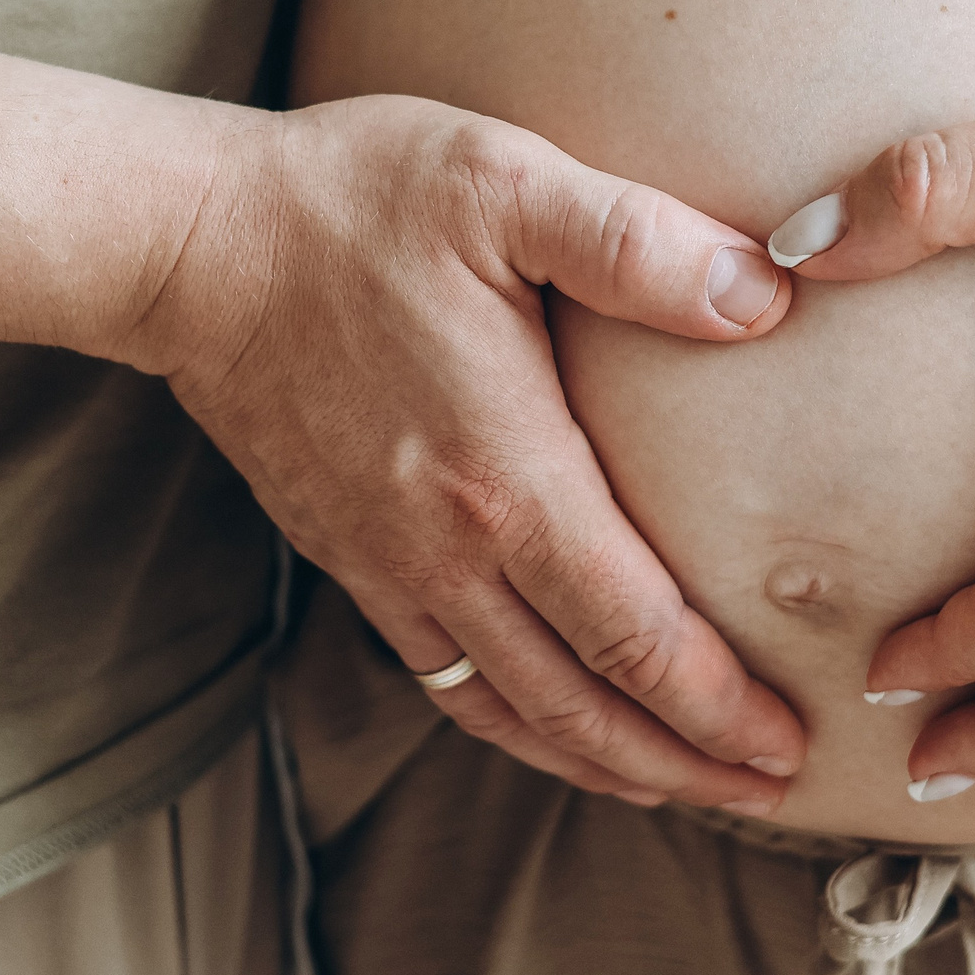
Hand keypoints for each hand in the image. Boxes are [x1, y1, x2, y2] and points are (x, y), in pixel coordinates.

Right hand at [134, 92, 804, 810]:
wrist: (190, 244)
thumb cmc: (350, 203)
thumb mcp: (504, 184)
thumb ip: (639, 244)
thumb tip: (766, 296)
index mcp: (506, 477)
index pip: (634, 635)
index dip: (717, 705)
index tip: (785, 744)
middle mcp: (446, 550)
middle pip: (581, 703)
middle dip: (681, 760)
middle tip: (765, 790)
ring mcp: (387, 565)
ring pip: (508, 710)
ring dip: (599, 761)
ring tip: (673, 784)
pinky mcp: (346, 557)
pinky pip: (441, 677)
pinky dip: (511, 724)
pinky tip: (547, 723)